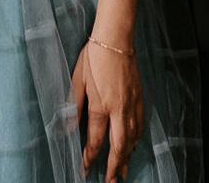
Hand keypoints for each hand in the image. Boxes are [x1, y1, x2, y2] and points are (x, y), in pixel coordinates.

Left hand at [71, 38, 144, 182]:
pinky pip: (140, 126)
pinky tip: (133, 146)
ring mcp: (132, 104)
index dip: (90, 157)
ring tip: (122, 171)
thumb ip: (74, 105)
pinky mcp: (139, 98)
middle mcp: (120, 109)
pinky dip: (136, 140)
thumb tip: (68, 127)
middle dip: (114, 166)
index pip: (96, 140)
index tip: (84, 169)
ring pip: (132, 138)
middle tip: (110, 181)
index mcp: (102, 105)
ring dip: (126, 157)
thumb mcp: (77, 80)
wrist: (116, 39)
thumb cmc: (94, 57)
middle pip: (119, 146)